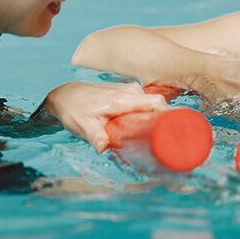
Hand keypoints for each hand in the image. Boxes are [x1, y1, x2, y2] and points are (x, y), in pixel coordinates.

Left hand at [44, 82, 168, 151]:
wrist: (65, 95)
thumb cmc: (74, 110)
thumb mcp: (84, 126)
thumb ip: (95, 137)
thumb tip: (103, 149)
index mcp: (123, 99)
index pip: (156, 102)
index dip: (169, 115)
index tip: (174, 130)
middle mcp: (130, 91)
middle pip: (157, 105)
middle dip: (163, 121)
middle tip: (163, 141)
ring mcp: (130, 90)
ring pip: (151, 104)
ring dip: (153, 118)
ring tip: (152, 137)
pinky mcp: (128, 92)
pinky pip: (144, 102)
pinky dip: (147, 114)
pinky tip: (142, 127)